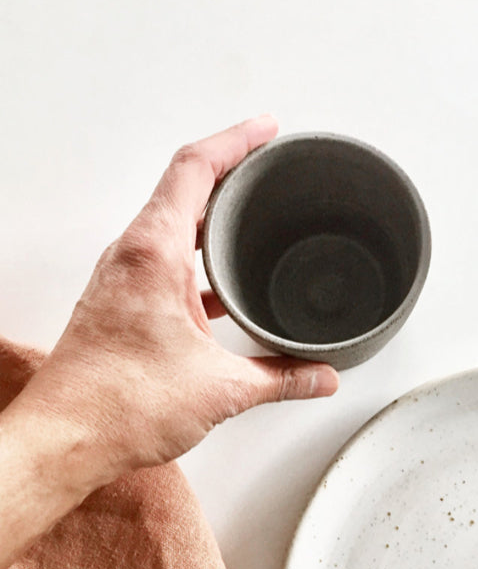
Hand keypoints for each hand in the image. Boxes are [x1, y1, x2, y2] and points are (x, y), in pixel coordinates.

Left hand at [11, 116, 338, 489]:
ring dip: (213, 220)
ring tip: (252, 221)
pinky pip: (165, 264)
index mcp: (154, 254)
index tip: (266, 129)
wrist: (67, 439)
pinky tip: (224, 290)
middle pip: (184, 189)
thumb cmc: (119, 405)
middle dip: (231, 174)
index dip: (236, 141)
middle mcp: (132, 257)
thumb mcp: (222, 389)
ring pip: (173, 227)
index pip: (195, 168)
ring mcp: (123, 281)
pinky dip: (199, 263)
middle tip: (268, 168)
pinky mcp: (122, 306)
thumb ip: (281, 377)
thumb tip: (320, 376)